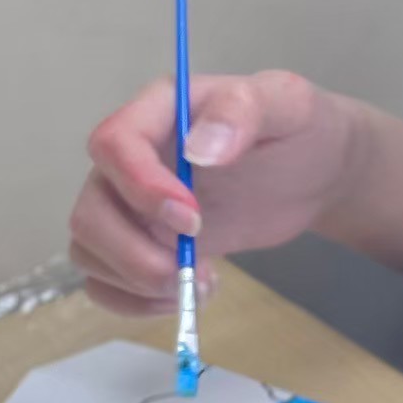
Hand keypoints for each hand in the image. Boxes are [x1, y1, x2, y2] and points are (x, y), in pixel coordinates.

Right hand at [70, 72, 362, 314]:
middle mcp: (131, 158)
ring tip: (202, 283)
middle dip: (134, 253)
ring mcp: (130, 204)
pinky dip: (136, 301)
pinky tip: (186, 294)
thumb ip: (243, 111)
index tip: (192, 220)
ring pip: (89, 250)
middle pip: (90, 212)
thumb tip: (200, 149)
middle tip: (193, 268)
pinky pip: (105, 280)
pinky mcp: (141, 242)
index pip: (113, 144)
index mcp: (157, 111)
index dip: (141, 187)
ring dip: (138, 281)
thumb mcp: (287, 102)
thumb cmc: (297, 129)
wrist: (312, 172)